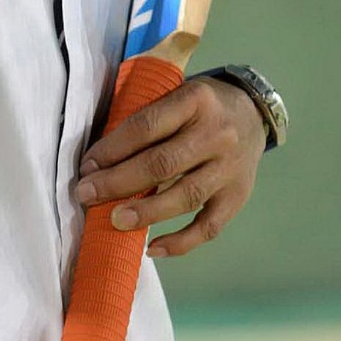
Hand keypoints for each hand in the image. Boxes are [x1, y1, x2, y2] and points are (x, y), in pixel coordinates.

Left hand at [73, 76, 267, 257]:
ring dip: (146, 212)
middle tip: (87, 195)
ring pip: (185, 196)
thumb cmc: (200, 106)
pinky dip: (180, 242)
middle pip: (162, 164)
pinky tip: (152, 248)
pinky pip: (209, 226)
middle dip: (118, 182)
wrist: (254, 111)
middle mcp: (217, 133)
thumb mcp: (177, 92)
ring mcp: (230, 167)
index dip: (112, 149)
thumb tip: (98, 159)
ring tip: (115, 220)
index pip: (146, 127)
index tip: (87, 167)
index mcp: (195, 99)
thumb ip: (145, 117)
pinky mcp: (238, 195)